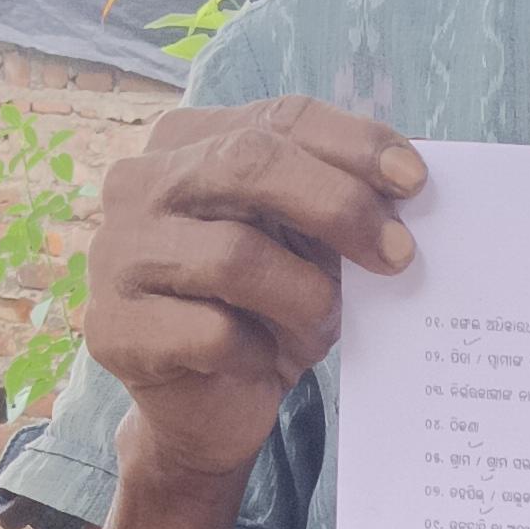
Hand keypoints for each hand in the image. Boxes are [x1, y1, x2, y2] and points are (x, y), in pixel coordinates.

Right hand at [85, 97, 426, 489]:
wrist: (210, 411)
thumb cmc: (265, 313)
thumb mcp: (310, 246)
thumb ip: (343, 200)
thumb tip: (413, 169)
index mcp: (187, 142)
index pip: (279, 118)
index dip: (353, 143)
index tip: (415, 180)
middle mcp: (138, 184)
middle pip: (251, 163)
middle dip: (339, 206)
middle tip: (398, 254)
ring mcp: (116, 254)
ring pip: (236, 256)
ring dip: (304, 298)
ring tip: (323, 325)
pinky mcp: (114, 329)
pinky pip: (212, 333)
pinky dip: (257, 352)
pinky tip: (261, 361)